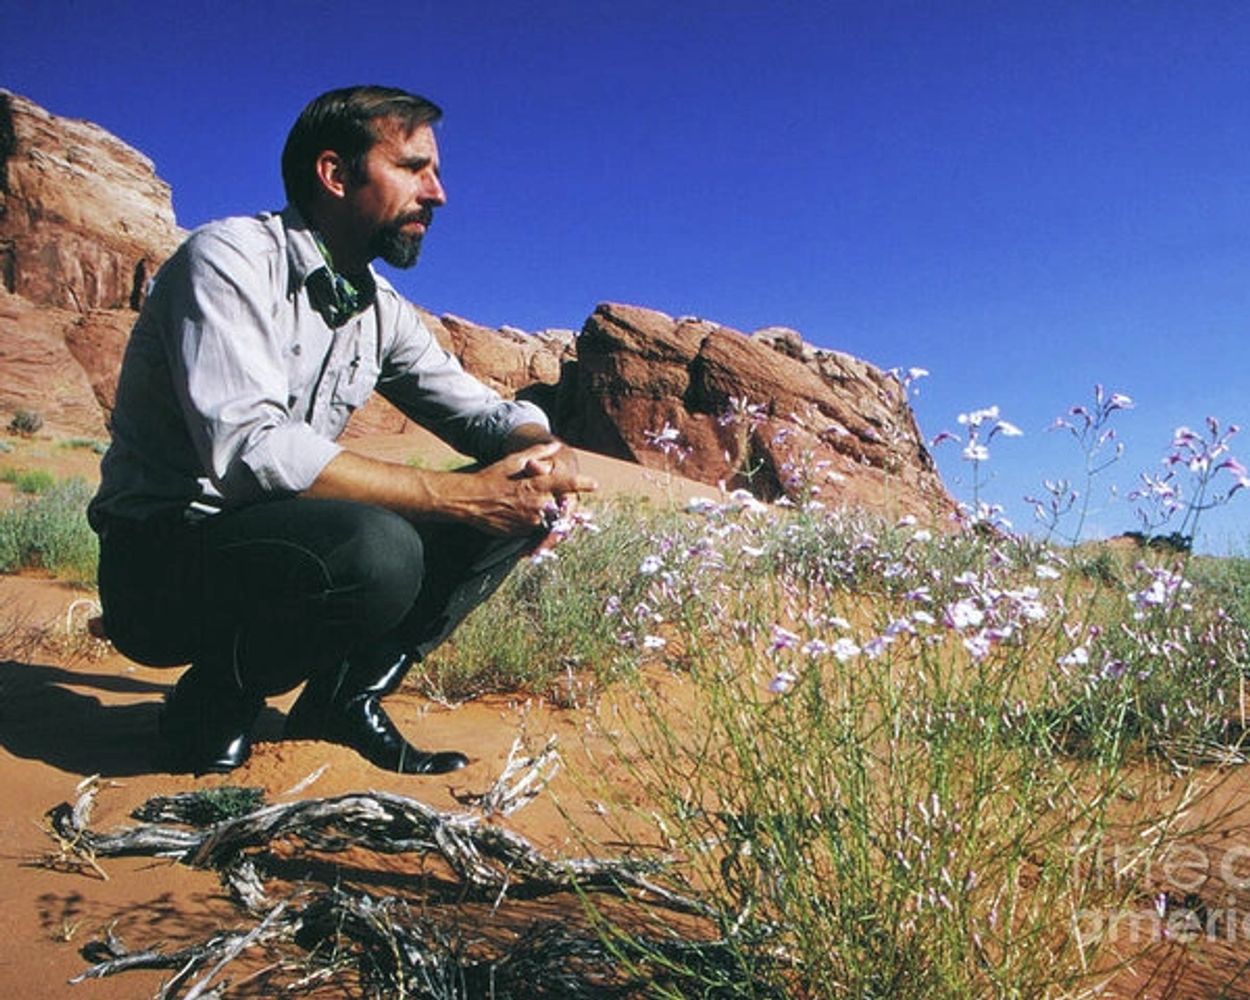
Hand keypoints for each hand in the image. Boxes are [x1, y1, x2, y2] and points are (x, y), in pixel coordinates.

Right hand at [460, 441, 596, 536]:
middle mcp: (536, 504)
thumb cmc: (491, 478)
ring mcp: (529, 521)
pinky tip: (522, 514)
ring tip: (534, 507)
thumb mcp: (513, 461)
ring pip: (549, 520)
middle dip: (565, 506)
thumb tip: (554, 445)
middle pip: (561, 508)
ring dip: (549, 515)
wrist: (469, 501)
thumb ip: (536, 453)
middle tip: (563, 505)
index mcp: (535, 485)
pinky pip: (535, 529)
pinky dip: (535, 523)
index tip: (594, 484)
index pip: (564, 484)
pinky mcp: (521, 532)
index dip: (581, 484)